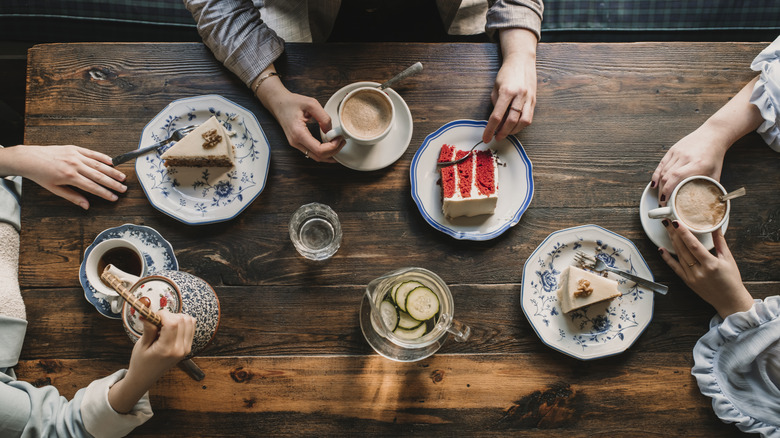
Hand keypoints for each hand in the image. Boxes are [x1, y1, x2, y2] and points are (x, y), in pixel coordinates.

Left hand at [0, 145, 125, 208]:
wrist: (30, 158)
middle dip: (113, 184)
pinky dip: (103, 157)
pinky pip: (92, 153)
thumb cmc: (40, 174)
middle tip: (123, 189)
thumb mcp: (54, 189)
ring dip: (112, 171)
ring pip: (98, 164)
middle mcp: (74, 165)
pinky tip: (112, 162)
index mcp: (69, 177)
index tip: (114, 197)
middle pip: (99, 176)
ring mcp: (75, 155)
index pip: (92, 187)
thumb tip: (86, 205)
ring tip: (122, 177)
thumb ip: (72, 197)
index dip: (105, 193)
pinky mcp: (74, 148)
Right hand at [108, 311, 194, 412]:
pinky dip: (182, 323)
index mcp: (167, 349)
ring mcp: (186, 349)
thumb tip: (150, 314)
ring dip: (177, 318)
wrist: (145, 377)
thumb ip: (148, 329)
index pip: (173, 323)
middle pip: (182, 320)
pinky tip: (170, 329)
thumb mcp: (141, 345)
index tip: (154, 316)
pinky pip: (191, 327)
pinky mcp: (188, 347)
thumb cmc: (141, 363)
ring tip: (164, 326)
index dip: (163, 314)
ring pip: (190, 321)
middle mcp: (180, 349)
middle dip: (170, 315)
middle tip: (158, 322)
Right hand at [255, 72, 344, 161]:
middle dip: (334, 152)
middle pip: (319, 157)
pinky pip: (312, 153)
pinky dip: (323, 153)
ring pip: (316, 157)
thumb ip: (323, 117)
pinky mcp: (298, 143)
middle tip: (342, 141)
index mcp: (298, 133)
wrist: (278, 103)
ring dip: (329, 154)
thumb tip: (331, 131)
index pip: (319, 150)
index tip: (339, 138)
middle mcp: (296, 142)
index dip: (333, 147)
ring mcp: (296, 144)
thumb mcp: (311, 104)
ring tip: (339, 144)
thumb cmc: (292, 102)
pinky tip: (331, 148)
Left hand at [483, 28, 537, 142]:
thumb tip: (496, 122)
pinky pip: (529, 117)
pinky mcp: (534, 100)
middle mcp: (519, 95)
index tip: (486, 138)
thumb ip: (496, 104)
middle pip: (511, 121)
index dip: (490, 129)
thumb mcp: (496, 87)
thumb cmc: (506, 73)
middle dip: (502, 133)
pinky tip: (514, 126)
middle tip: (496, 137)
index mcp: (507, 91)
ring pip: (523, 122)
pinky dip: (521, 125)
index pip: (497, 116)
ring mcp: (529, 98)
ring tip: (505, 133)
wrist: (522, 61)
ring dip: (513, 131)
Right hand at [650, 75, 763, 204]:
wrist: (713, 134)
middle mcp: (685, 158)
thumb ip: (710, 186)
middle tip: (662, 202)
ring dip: (659, 185)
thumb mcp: (716, 172)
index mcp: (697, 164)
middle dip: (662, 191)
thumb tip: (706, 201)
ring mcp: (677, 152)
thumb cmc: (715, 154)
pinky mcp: (673, 150)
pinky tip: (654, 184)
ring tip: (660, 195)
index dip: (668, 191)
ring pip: (663, 171)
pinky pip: (661, 164)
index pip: (676, 178)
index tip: (666, 201)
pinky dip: (656, 175)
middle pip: (667, 176)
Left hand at [658, 220, 753, 317]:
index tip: (677, 223)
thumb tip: (716, 226)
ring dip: (672, 242)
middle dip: (674, 234)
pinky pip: (675, 268)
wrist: (730, 301)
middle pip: (683, 249)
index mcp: (711, 265)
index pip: (694, 246)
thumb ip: (720, 242)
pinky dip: (667, 259)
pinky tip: (661, 250)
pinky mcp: (687, 282)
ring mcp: (692, 277)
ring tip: (667, 230)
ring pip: (679, 257)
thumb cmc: (731, 280)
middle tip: (668, 222)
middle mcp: (699, 271)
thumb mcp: (728, 259)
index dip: (684, 234)